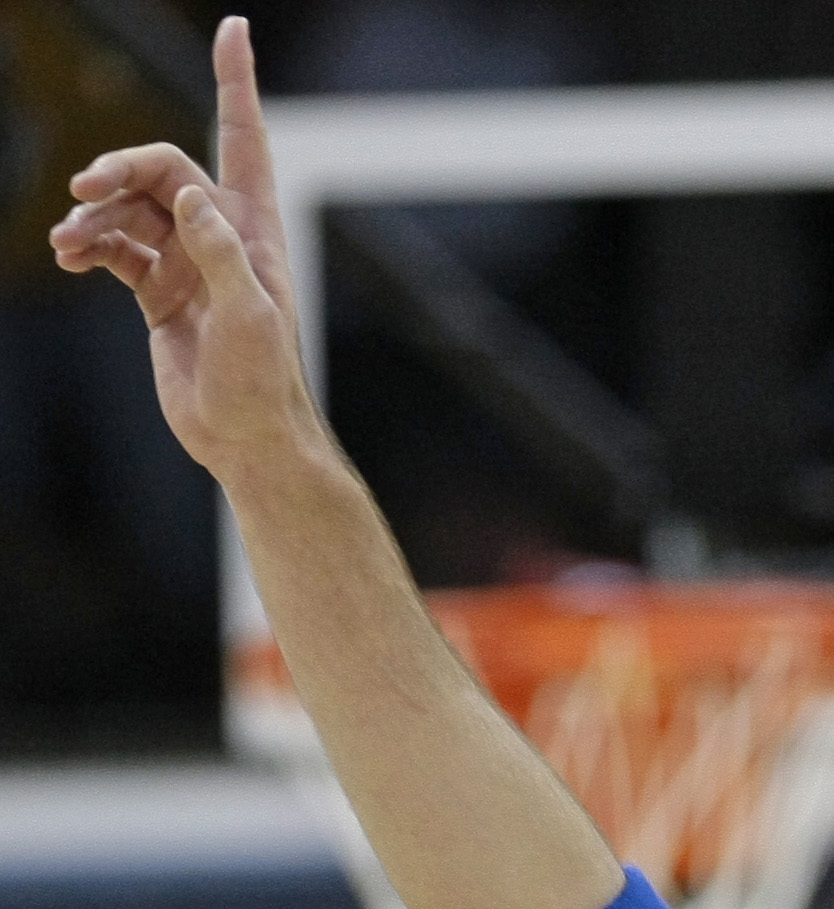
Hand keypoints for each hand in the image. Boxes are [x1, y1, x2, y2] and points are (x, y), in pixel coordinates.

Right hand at [47, 17, 317, 484]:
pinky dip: (90, 246)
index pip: (244, 140)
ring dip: (93, 216)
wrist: (246, 440)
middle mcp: (220, 236)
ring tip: (67, 243)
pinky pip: (115, 248)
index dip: (236, 84)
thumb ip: (220, 253)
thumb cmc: (263, 381)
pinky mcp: (158, 291)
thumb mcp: (248, 316)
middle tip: (84, 189)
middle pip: (162, 171)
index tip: (233, 28)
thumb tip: (188, 195)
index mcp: (253, 230)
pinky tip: (70, 257)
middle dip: (119, 171)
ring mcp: (186, 261)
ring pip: (129, 209)